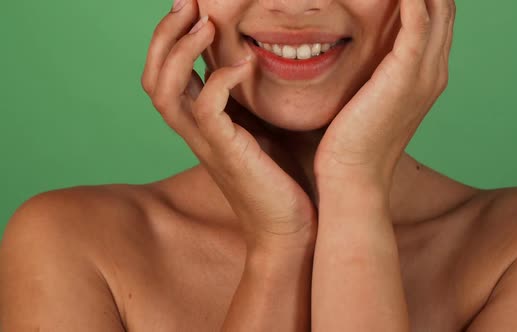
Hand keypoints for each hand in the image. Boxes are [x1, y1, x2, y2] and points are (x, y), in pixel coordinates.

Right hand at [140, 0, 316, 253]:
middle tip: (186, 4)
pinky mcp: (226, 152)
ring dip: (181, 49)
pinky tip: (244, 64)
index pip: (166, 74)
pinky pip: (206, 108)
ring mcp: (206, 143)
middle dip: (164, 35)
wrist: (288, 229)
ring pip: (166, 88)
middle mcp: (194, 131)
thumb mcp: (263, 128)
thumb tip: (261, 61)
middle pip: (152, 76)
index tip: (192, 8)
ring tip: (205, 22)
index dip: (171, 39)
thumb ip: (251, 99)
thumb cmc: (282, 179)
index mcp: (201, 123)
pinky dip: (219, 79)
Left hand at [315, 0, 454, 193]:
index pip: (433, 20)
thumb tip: (355, 55)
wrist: (351, 180)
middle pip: (443, 7)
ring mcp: (423, 74)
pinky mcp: (404, 75)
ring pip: (435, 7)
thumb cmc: (349, 144)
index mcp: (423, 77)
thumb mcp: (365, 100)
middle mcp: (432, 71)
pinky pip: (416, 20)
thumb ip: (371, 73)